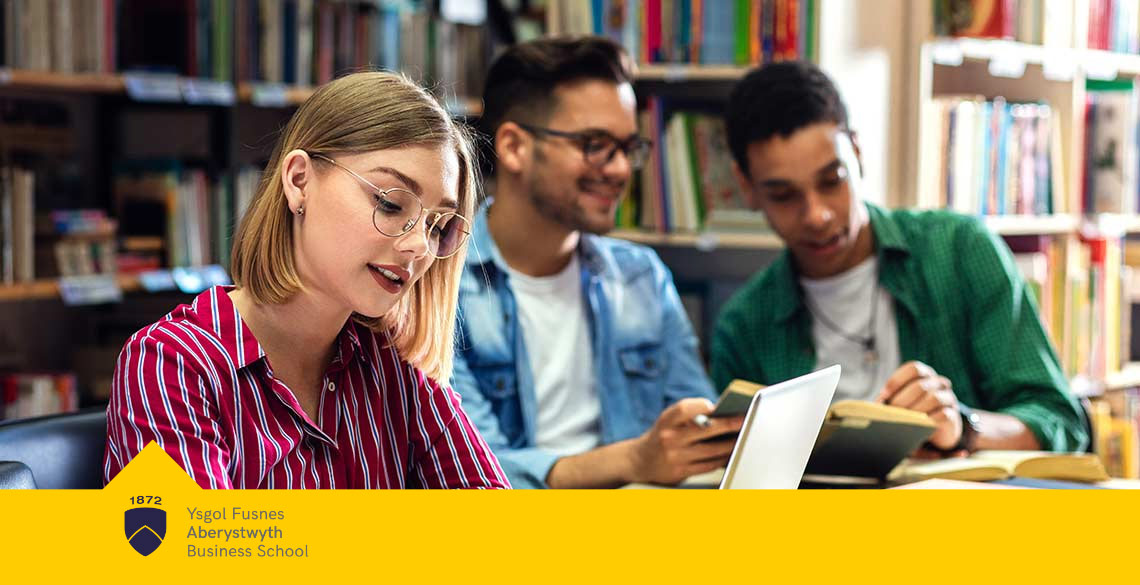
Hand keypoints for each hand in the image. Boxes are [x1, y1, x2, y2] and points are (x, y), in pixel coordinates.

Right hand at [628, 398, 745, 484]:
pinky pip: (709, 465)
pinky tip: (731, 452)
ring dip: (730, 444)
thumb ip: (689, 415)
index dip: (700, 406)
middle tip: (743, 420)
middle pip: (704, 430)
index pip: (683, 409)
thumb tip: (722, 414)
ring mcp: (675, 456)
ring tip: (743, 437)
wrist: (638, 462)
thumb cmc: (661, 436)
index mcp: (666, 421)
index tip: (715, 406)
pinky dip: (722, 458)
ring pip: (711, 450)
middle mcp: (669, 438)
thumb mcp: (668, 421)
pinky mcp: (681, 472)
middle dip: (728, 424)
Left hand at [876, 361, 961, 450]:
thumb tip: (876, 406)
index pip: (913, 369)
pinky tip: (919, 427)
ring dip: (915, 412)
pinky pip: (943, 415)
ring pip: (933, 399)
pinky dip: (929, 421)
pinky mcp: (953, 414)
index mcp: (924, 374)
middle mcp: (938, 382)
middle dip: (902, 401)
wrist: (936, 428)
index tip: (883, 396)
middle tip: (891, 413)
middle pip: (920, 386)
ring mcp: (948, 397)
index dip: (897, 381)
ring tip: (903, 421)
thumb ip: (891, 399)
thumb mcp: (901, 401)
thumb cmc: (913, 410)